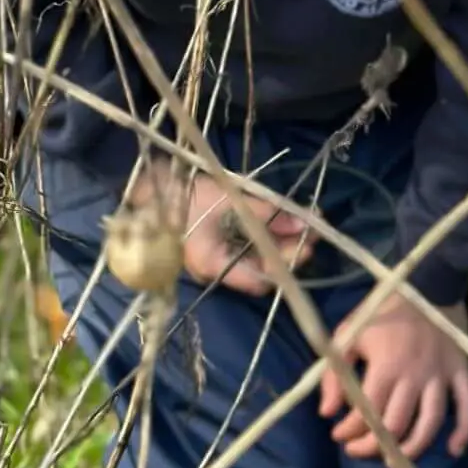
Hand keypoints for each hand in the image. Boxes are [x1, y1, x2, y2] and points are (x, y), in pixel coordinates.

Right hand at [133, 164, 312, 295]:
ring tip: (308, 223)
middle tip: (315, 232)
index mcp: (214, 265)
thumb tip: (303, 221)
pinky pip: (249, 245)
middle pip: (262, 268)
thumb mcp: (228, 199)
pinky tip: (286, 219)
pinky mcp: (219, 244)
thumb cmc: (185, 196)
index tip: (306, 246)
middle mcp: (218, 268)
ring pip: (259, 256)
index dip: (284, 265)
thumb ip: (265, 212)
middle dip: (290, 250)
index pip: (257, 278)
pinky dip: (268, 234)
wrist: (153, 188)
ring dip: (283, 240)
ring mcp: (218, 257)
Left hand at [319, 297, 467, 462]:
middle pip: (396, 425)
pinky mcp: (460, 371)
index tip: (338, 435)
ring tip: (395, 461)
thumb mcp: (349, 333)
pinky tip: (454, 450)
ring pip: (430, 423)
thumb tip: (327, 412)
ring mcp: (441, 376)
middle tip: (359, 449)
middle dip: (373, 446)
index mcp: (386, 366)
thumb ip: (333, 373)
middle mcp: (415, 376)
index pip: (366, 413)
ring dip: (413, 448)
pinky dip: (464, 430)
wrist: (426, 284)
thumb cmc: (382, 311)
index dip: (349, 431)